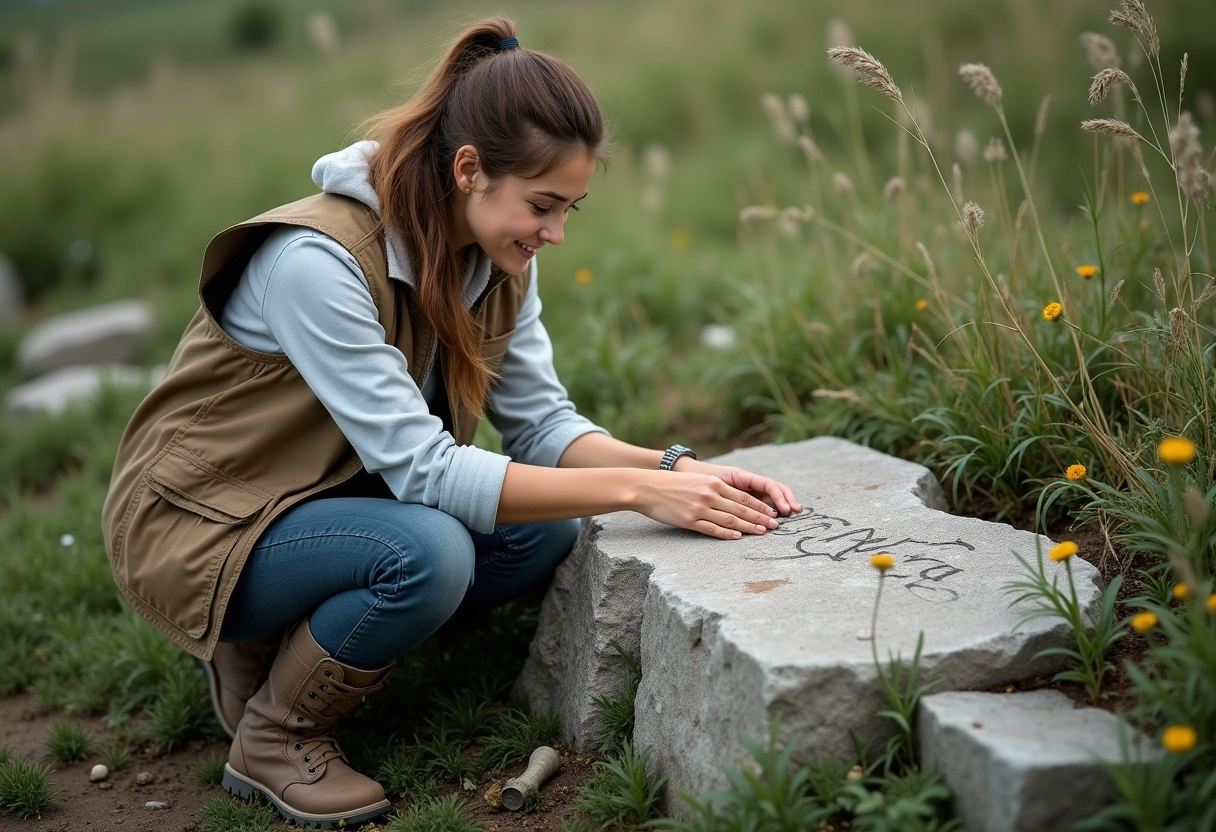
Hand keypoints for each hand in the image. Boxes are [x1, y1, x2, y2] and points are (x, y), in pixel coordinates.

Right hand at [633, 470, 782, 539]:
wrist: (647, 487)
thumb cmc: (672, 484)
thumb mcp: (697, 481)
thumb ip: (715, 489)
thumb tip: (735, 501)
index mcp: (713, 483)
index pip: (743, 496)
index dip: (760, 506)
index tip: (772, 513)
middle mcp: (709, 494)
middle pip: (741, 508)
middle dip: (760, 518)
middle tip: (775, 526)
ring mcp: (700, 508)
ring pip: (730, 519)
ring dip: (749, 527)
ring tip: (762, 533)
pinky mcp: (689, 520)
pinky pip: (712, 529)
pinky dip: (727, 533)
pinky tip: (738, 537)